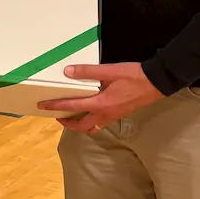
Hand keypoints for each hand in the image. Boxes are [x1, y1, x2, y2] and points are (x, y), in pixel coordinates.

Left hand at [38, 63, 162, 132]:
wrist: (157, 82)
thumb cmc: (134, 76)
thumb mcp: (110, 71)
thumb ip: (88, 72)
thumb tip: (68, 71)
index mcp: (100, 104)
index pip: (72, 106)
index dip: (56, 106)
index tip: (43, 105)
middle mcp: (105, 114)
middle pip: (81, 126)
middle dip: (67, 123)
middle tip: (56, 115)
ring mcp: (113, 116)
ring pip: (91, 127)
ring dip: (79, 125)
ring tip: (70, 116)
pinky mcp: (119, 114)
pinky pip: (100, 123)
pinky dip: (90, 121)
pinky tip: (88, 111)